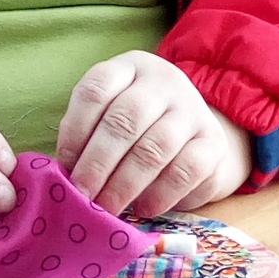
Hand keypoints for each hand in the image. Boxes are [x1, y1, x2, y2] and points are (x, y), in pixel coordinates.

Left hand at [56, 51, 251, 218]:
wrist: (196, 139)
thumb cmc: (139, 131)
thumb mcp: (110, 117)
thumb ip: (87, 136)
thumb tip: (64, 175)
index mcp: (130, 68)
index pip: (96, 89)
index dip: (74, 130)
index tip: (64, 166)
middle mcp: (164, 83)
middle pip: (124, 120)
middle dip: (97, 163)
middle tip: (82, 194)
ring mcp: (193, 111)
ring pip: (153, 148)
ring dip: (124, 184)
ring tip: (106, 208)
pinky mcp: (214, 144)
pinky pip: (184, 171)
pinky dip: (158, 195)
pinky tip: (142, 208)